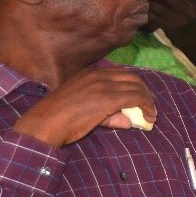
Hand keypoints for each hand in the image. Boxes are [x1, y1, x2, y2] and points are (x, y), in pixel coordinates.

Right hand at [12, 67, 156, 146]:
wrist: (44, 123)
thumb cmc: (59, 119)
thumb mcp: (83, 109)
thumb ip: (109, 114)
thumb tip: (129, 122)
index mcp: (90, 73)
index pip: (121, 73)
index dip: (135, 85)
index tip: (141, 98)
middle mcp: (98, 75)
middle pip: (133, 77)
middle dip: (145, 92)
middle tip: (149, 107)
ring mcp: (103, 85)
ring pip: (137, 87)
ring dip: (148, 101)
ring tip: (151, 114)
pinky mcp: (108, 97)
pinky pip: (136, 98)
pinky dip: (146, 106)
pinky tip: (148, 117)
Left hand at [148, 0, 195, 75]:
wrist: (191, 41)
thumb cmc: (195, 19)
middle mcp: (188, 14)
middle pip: (176, 2)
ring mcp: (177, 21)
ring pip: (162, 10)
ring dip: (152, 4)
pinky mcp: (167, 27)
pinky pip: (155, 19)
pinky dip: (148, 13)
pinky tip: (141, 8)